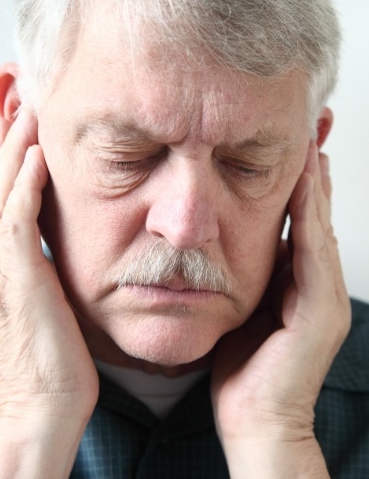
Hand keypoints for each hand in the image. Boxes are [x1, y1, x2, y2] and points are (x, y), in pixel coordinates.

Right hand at [0, 110, 97, 477]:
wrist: (44, 405)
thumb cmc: (54, 357)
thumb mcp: (46, 302)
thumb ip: (44, 269)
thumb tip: (57, 245)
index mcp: (0, 266)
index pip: (0, 199)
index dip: (5, 159)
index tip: (18, 124)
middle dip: (3, 141)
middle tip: (14, 100)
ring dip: (12, 151)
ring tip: (24, 111)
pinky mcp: (16, 281)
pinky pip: (15, 222)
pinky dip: (22, 186)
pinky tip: (34, 156)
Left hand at [210, 143, 350, 476]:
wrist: (256, 421)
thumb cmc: (240, 369)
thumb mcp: (236, 311)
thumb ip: (239, 279)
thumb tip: (219, 247)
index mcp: (293, 282)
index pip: (296, 219)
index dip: (296, 180)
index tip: (289, 141)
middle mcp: (316, 283)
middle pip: (314, 213)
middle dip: (312, 168)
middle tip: (313, 122)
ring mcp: (323, 296)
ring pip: (319, 225)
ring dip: (314, 182)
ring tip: (311, 138)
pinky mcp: (321, 312)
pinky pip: (312, 252)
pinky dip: (308, 215)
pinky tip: (304, 183)